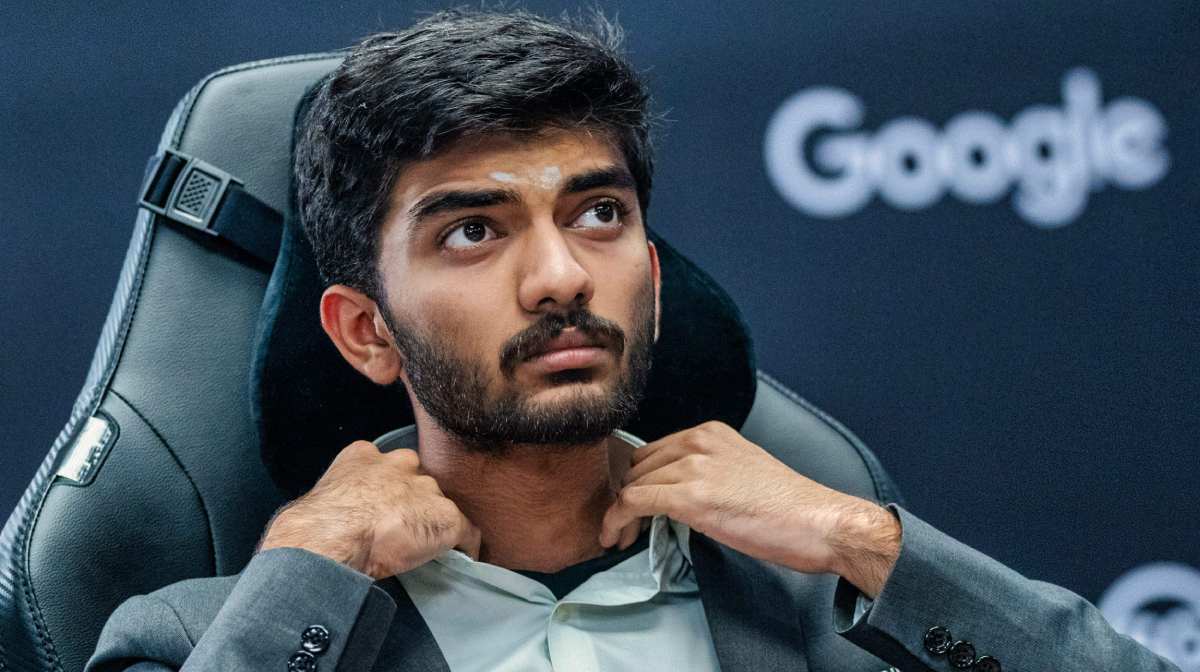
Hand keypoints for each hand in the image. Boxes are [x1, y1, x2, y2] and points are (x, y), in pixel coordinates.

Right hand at [257, 440, 481, 578]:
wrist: (335, 536)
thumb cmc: (316, 523)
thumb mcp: (322, 496)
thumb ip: (338, 497)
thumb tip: (330, 520)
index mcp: (363, 456)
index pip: (385, 464)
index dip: (387, 487)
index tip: (384, 506)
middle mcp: (400, 465)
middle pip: (417, 478)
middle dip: (414, 499)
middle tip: (404, 525)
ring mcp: (425, 491)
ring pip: (439, 503)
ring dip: (435, 521)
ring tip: (429, 544)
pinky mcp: (445, 517)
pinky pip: (465, 531)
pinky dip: (465, 545)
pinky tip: (463, 558)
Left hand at [599, 421, 899, 595]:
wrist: (816, 522)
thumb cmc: (788, 508)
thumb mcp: (742, 471)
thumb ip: (707, 471)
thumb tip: (676, 493)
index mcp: (711, 433)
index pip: (653, 452)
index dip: (638, 481)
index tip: (635, 507)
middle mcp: (698, 441)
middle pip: (638, 466)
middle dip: (627, 496)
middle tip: (626, 526)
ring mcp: (693, 466)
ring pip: (631, 484)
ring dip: (619, 513)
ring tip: (621, 537)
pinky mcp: (689, 496)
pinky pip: (633, 503)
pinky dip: (616, 521)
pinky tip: (614, 537)